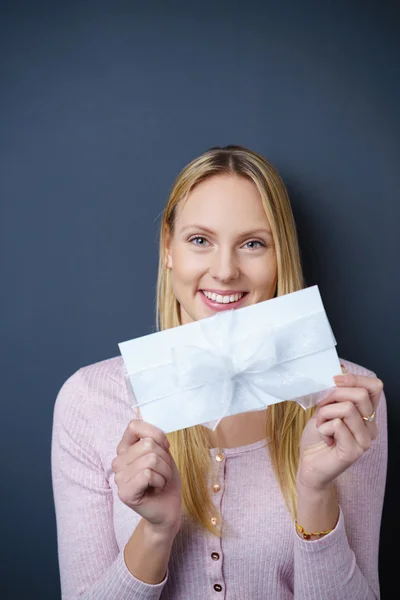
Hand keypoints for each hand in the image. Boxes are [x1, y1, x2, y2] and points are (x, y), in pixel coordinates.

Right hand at [112, 420, 181, 533]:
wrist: (169, 508)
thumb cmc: (166, 479)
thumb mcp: (163, 452)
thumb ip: (154, 438)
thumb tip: (147, 428)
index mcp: (124, 449)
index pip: (134, 426)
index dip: (156, 435)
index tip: (163, 450)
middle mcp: (117, 461)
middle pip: (148, 444)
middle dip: (164, 459)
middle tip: (161, 473)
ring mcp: (119, 477)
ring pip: (151, 459)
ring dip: (164, 472)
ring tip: (159, 481)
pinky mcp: (124, 493)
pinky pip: (148, 474)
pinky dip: (160, 481)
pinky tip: (155, 490)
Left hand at [297, 372, 382, 490]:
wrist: (309, 464)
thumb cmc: (317, 436)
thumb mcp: (326, 408)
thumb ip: (336, 395)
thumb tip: (337, 375)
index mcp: (367, 414)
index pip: (375, 387)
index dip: (355, 378)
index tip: (334, 381)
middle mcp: (371, 427)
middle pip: (361, 395)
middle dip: (334, 395)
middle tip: (322, 407)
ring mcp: (365, 440)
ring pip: (348, 408)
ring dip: (326, 413)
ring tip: (322, 425)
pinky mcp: (354, 451)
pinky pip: (337, 424)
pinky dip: (323, 427)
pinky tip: (324, 438)